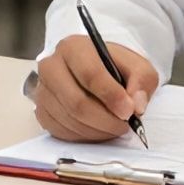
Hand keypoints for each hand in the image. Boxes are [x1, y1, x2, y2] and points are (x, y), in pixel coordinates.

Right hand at [31, 35, 159, 141]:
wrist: (96, 72)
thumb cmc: (114, 67)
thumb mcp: (137, 66)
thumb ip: (142, 80)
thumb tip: (137, 105)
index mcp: (73, 48)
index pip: (90, 74)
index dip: (111, 96)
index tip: (129, 111)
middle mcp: (51, 66)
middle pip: (76, 102)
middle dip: (105, 120)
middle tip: (124, 125)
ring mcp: (43, 91)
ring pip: (69, 120)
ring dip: (97, 130)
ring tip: (115, 127)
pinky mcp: (41, 111)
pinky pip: (61, 131)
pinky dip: (84, 136)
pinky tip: (99, 129)